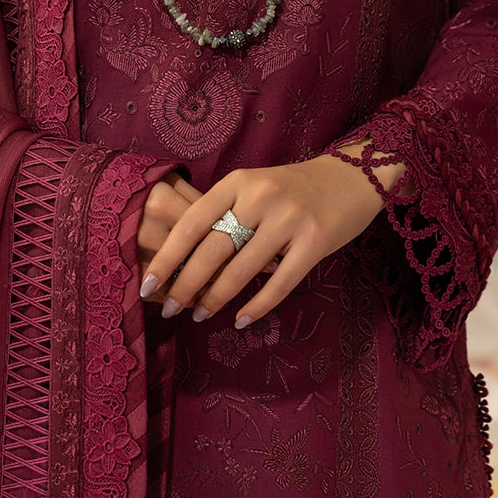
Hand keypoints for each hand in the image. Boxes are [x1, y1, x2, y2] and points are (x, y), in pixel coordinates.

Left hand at [140, 152, 392, 327]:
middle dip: (186, 285)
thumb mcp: (252, 187)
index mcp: (238, 182)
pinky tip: (240, 319)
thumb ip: (222, 213)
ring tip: (198, 316)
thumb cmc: (291, 189)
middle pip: (213, 249)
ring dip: (216, 299)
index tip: (147, 284)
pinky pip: (279, 283)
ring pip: (242, 270)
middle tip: (169, 310)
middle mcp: (261, 197)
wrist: (351, 177)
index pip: (192, 222)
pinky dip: (257, 305)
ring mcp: (290, 219)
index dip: (167, 256)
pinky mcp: (315, 242)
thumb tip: (179, 259)